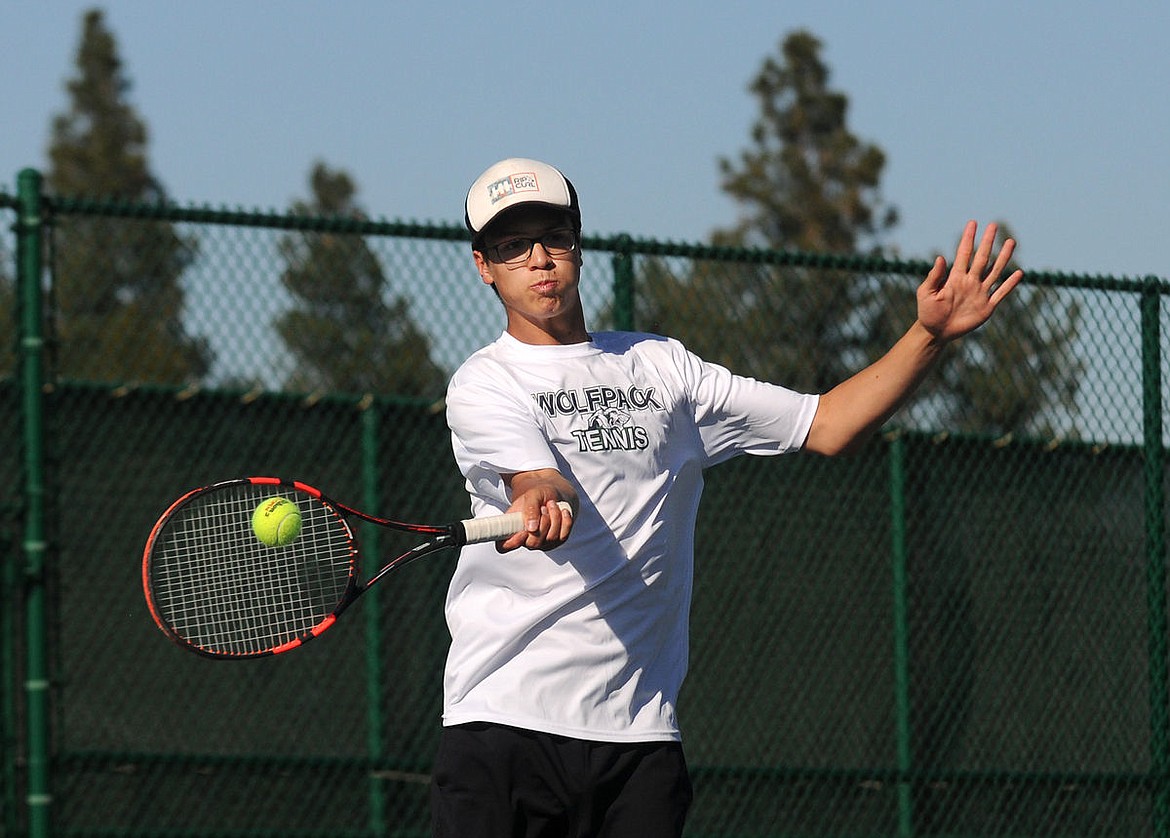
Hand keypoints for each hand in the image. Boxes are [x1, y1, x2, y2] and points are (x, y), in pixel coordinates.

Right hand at [497, 496, 572, 552]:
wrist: (552, 493)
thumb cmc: (537, 494)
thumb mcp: (532, 495)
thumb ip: (529, 509)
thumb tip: (532, 528)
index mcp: (511, 529)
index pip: (504, 546)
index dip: (512, 543)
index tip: (523, 531)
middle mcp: (525, 539)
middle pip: (533, 543)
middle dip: (542, 522)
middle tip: (543, 507)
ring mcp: (541, 542)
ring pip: (550, 539)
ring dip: (554, 518)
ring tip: (551, 504)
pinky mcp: (556, 541)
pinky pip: (563, 536)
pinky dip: (565, 522)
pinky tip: (563, 511)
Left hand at [917, 221, 1022, 342]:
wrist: (936, 331)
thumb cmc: (927, 312)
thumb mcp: (925, 293)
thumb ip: (933, 277)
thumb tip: (940, 257)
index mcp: (955, 277)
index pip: (964, 253)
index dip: (968, 238)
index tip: (972, 223)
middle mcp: (970, 281)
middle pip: (982, 258)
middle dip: (987, 242)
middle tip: (993, 225)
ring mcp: (980, 293)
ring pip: (995, 272)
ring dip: (1003, 257)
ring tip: (1010, 242)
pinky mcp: (986, 307)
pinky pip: (1001, 294)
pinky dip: (1009, 284)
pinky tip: (1019, 273)